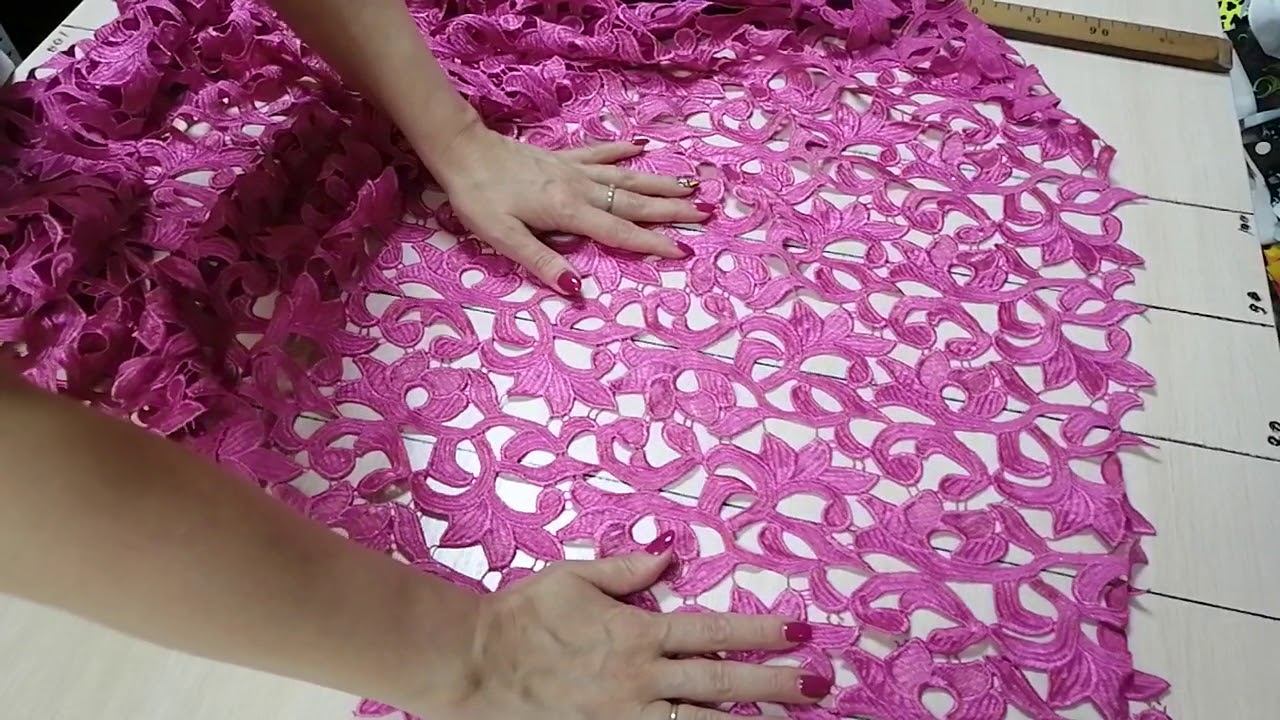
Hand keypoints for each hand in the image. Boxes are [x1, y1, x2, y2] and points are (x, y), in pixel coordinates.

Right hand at [416, 534, 829, 719]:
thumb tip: (669, 550)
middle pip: (721, 684)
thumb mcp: (573, 576)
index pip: (713, 632)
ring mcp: (625, 716)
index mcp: (636, 633)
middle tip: (821, 685)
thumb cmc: (520, 616)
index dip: (761, 632)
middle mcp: (639, 679)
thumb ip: (626, 568)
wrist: (470, 666)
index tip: (801, 631)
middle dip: (776, 685)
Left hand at [425, 120, 714, 295]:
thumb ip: (542, 262)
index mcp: (568, 211)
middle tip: (708, 214)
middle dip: (672, 210)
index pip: (619, 232)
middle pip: (633, 202)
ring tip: (690, 186)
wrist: (461, 150)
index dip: (652, 243)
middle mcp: (579, 188)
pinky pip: (599, 154)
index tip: (685, 250)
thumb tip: (578, 289)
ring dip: (658, 183)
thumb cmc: (478, 197)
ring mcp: (572, 169)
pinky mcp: (561, 157)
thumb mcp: (502, 237)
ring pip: (624, 177)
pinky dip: (622, 151)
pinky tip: (641, 148)